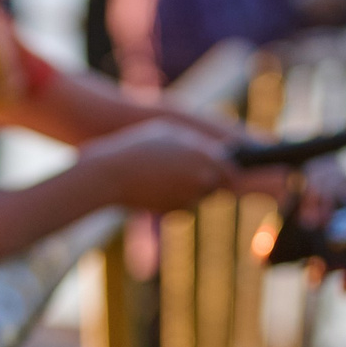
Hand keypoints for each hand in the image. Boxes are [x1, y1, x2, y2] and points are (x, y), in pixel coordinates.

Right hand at [80, 118, 237, 212]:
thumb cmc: (140, 147)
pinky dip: (173, 200)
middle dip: (206, 182)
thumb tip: (215, 152)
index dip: (227, 172)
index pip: (232, 171)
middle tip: (185, 173)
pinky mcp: (175, 212)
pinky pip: (181, 206)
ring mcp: (190, 198)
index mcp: (206, 156)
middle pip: (216, 186)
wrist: (113, 175)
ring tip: (163, 176)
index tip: (224, 172)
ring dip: (188, 190)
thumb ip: (197, 144)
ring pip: (197, 197)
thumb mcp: (171, 133)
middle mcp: (203, 179)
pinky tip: (155, 188)